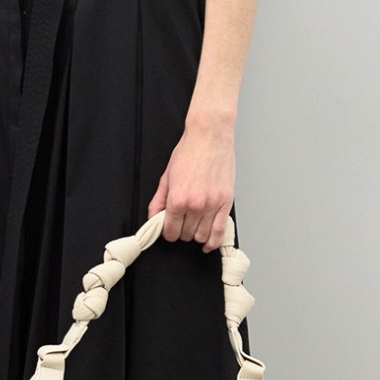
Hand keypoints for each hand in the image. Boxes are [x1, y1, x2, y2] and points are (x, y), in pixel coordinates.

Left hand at [147, 120, 235, 251]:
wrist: (210, 136)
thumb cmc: (189, 152)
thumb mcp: (167, 176)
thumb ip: (159, 200)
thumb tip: (153, 217)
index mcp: (178, 199)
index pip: (170, 232)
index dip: (168, 232)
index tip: (170, 228)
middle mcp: (195, 206)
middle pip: (186, 235)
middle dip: (182, 232)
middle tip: (182, 222)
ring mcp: (212, 205)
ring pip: (202, 236)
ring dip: (196, 235)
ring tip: (195, 226)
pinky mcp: (226, 203)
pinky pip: (220, 232)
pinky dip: (213, 242)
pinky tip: (208, 243)